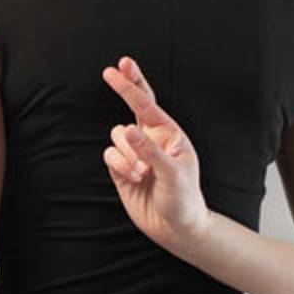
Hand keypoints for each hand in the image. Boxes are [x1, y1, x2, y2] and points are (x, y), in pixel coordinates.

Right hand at [101, 56, 211, 246]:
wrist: (175, 228)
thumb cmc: (183, 199)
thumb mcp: (173, 174)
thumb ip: (150, 150)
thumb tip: (128, 129)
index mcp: (169, 135)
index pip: (148, 104)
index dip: (133, 83)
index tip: (122, 65)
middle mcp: (150, 139)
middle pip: (132, 106)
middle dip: (123, 87)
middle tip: (110, 71)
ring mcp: (134, 153)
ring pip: (117, 136)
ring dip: (127, 154)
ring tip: (143, 173)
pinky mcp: (121, 168)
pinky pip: (109, 155)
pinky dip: (119, 166)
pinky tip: (133, 178)